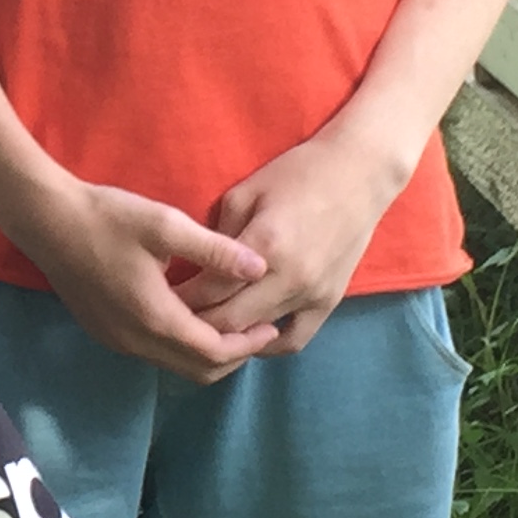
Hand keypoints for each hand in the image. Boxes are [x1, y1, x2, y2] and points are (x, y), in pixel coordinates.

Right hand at [0, 172, 281, 383]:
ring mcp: (117, 340)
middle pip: (197, 371)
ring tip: (230, 324)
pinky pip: (153, 353)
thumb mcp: (165, 225)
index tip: (270, 325)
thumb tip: (261, 268)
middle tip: (257, 330)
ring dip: (206, 352)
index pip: (214, 352)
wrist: (46, 219)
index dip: (247, 344)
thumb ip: (216, 251)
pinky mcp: (104, 332)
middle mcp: (136, 341)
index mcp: (155, 317)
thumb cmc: (107, 217)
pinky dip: (181, 346)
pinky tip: (190, 317)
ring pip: (174, 365)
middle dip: (233, 356)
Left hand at [182, 129, 421, 355]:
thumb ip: (218, 236)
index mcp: (264, 244)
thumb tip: (194, 268)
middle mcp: (290, 277)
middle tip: (172, 319)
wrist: (359, 173)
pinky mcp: (330, 302)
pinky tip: (247, 336)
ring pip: (258, 335)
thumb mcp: (244, 193)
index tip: (158, 298)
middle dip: (196, 323)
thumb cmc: (296, 173)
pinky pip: (294, 340)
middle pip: (230, 320)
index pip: (210, 288)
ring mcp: (313, 294)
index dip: (180, 298)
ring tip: (203, 329)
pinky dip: (268, 344)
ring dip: (228, 335)